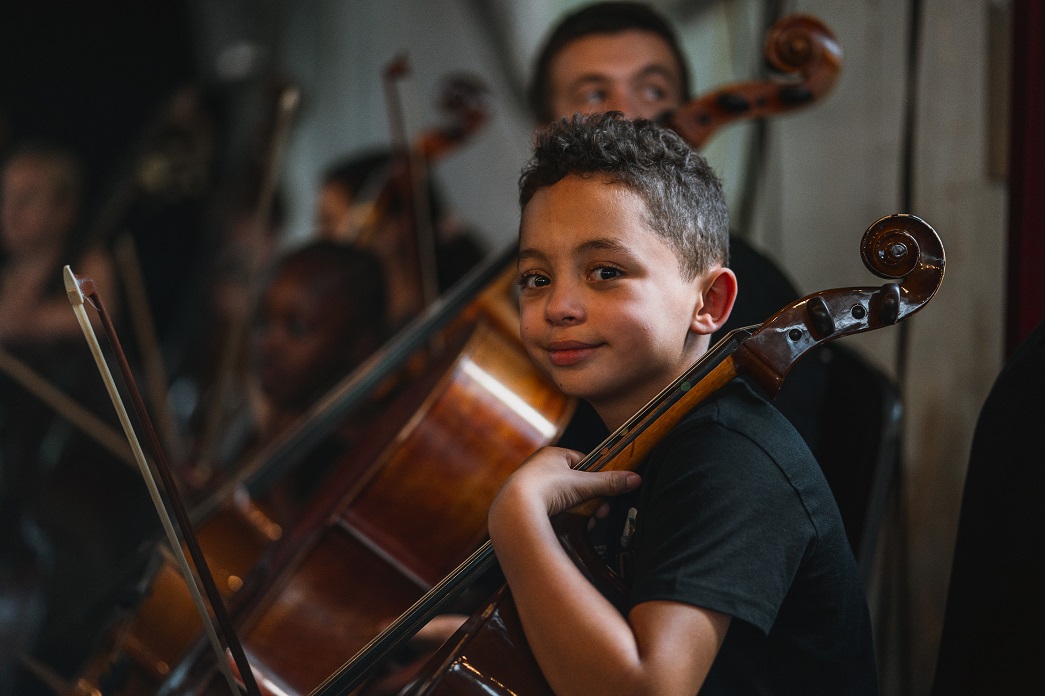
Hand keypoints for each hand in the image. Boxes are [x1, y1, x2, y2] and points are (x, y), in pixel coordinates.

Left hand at [493, 446, 640, 518]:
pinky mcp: (525, 506)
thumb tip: (634, 478)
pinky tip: (566, 526)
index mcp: (552, 455)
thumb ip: (608, 483)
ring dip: (577, 511)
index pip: (582, 463)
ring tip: (585, 522)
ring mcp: (531, 487)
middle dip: (589, 500)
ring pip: (564, 500)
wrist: (513, 511)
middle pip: (575, 484)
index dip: (596, 479)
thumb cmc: (544, 489)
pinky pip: (550, 511)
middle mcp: (539, 468)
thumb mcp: (582, 484)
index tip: (605, 493)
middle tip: (599, 513)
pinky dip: (561, 519)